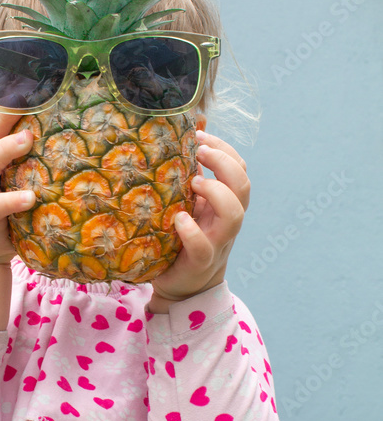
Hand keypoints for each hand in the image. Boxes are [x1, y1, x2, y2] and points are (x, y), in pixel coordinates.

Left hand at [148, 129, 249, 310]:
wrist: (183, 285)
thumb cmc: (183, 237)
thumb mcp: (188, 203)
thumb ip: (187, 176)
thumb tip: (178, 136)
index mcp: (225, 201)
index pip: (238, 168)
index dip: (224, 148)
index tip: (199, 135)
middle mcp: (226, 220)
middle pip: (242, 186)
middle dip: (223, 162)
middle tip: (198, 150)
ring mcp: (216, 241)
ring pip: (234, 215)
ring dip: (216, 193)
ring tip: (193, 183)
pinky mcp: (200, 262)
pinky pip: (203, 247)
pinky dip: (192, 231)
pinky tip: (179, 219)